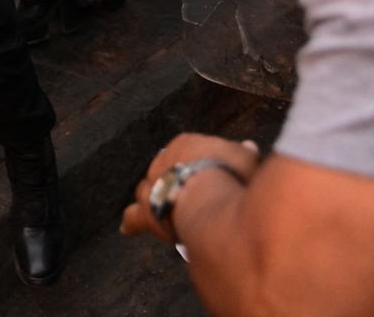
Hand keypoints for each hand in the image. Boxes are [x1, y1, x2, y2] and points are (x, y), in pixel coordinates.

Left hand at [121, 133, 261, 243]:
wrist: (208, 194)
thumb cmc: (230, 173)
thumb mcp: (244, 158)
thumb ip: (242, 153)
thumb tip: (248, 146)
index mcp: (185, 144)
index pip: (191, 152)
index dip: (201, 165)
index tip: (211, 173)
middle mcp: (163, 160)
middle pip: (168, 169)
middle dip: (177, 179)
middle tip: (188, 191)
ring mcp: (152, 185)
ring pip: (149, 189)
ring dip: (156, 196)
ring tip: (163, 205)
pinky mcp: (148, 212)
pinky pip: (135, 217)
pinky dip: (132, 222)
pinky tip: (126, 228)